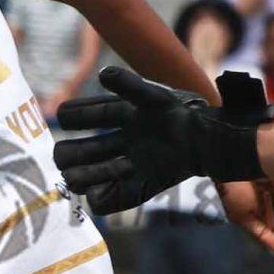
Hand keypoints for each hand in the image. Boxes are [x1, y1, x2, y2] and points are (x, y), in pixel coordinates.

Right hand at [52, 66, 273, 214]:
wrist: (212, 141)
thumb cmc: (183, 114)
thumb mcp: (155, 97)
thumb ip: (130, 85)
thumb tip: (102, 75)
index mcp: (127, 114)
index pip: (95, 113)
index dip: (77, 114)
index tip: (62, 116)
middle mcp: (126, 139)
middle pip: (90, 148)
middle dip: (72, 153)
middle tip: (61, 157)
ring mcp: (134, 162)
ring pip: (100, 171)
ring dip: (85, 176)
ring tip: (72, 180)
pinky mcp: (145, 183)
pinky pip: (120, 195)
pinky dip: (106, 198)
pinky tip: (94, 198)